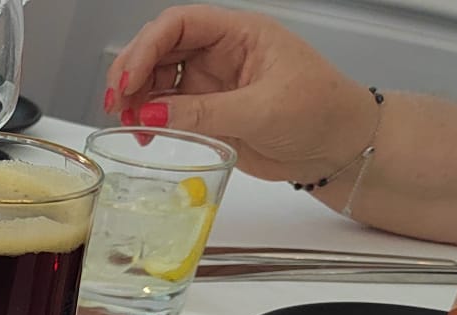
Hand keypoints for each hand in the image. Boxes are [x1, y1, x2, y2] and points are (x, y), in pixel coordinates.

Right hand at [105, 5, 377, 184]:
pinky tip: (145, 134)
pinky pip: (165, 108)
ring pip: (156, 78)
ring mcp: (211, 81)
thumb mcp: (262, 110)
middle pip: (159, 48)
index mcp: (240, 33)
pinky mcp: (206, 110)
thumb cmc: (320, 113)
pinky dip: (148, 119)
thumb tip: (149, 115)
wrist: (338, 147)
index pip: (179, 24)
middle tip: (118, 106)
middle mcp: (220, 52)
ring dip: (136, 99)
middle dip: (132, 73)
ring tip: (131, 126)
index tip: (129, 82)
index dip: (147, 48)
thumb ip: (203, 112)